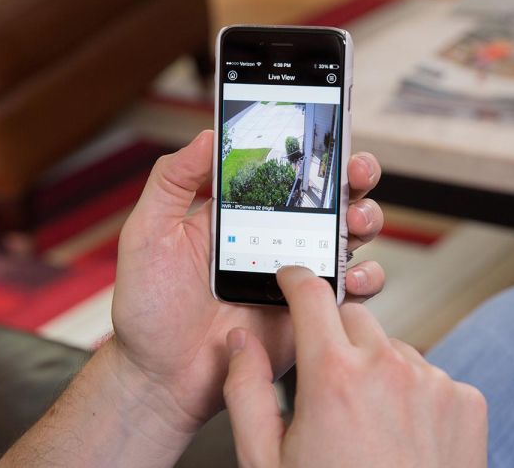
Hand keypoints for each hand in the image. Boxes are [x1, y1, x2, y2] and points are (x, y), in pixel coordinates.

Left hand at [109, 130, 385, 433]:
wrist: (161, 377)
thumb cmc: (148, 308)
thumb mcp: (148, 234)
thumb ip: (171, 182)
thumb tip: (207, 135)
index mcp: (243, 215)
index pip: (286, 172)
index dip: (313, 152)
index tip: (328, 138)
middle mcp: (277, 239)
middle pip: (330, 199)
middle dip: (353, 179)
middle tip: (354, 174)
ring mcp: (298, 276)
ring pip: (349, 238)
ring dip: (364, 222)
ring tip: (354, 225)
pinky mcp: (311, 314)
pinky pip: (351, 293)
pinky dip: (364, 279)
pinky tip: (348, 278)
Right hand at [223, 267, 488, 467]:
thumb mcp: (266, 460)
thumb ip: (246, 390)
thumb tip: (239, 342)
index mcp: (333, 376)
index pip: (311, 294)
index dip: (296, 280)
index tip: (293, 279)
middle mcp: (388, 368)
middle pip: (355, 320)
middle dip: (336, 339)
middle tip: (327, 387)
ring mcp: (434, 382)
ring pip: (395, 350)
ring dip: (378, 371)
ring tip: (369, 427)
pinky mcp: (466, 401)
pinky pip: (432, 377)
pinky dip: (415, 395)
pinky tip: (403, 438)